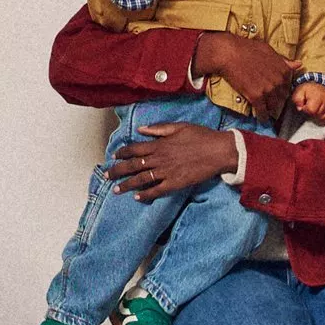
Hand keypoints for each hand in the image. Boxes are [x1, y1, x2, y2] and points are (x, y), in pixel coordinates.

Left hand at [111, 123, 238, 198]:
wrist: (218, 151)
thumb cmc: (200, 136)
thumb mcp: (179, 126)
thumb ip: (158, 128)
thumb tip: (141, 129)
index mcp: (160, 144)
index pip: (135, 149)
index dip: (123, 153)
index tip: (114, 157)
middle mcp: (160, 159)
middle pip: (134, 165)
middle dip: (118, 171)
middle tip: (106, 176)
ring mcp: (166, 172)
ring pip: (141, 180)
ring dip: (127, 185)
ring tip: (116, 190)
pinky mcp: (175, 184)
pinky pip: (157, 191)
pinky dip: (146, 195)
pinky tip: (137, 198)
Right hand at [193, 33, 295, 121]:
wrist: (230, 54)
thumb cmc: (248, 49)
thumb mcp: (270, 51)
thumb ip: (284, 61)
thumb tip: (298, 64)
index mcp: (284, 70)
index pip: (288, 86)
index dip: (282, 90)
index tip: (277, 93)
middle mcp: (279, 81)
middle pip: (282, 98)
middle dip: (277, 100)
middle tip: (270, 101)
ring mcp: (268, 90)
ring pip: (273, 106)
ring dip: (270, 109)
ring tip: (266, 110)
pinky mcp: (256, 97)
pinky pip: (262, 111)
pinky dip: (262, 116)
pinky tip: (261, 118)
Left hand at [291, 81, 324, 122]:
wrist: (318, 83)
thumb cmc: (308, 89)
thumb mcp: (299, 91)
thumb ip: (297, 100)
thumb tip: (300, 108)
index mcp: (317, 97)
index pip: (311, 110)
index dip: (306, 109)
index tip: (305, 105)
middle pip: (317, 115)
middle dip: (312, 112)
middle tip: (310, 105)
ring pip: (323, 117)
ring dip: (317, 114)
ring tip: (315, 107)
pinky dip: (323, 115)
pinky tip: (319, 110)